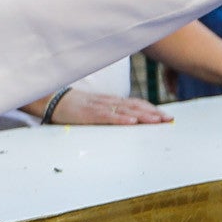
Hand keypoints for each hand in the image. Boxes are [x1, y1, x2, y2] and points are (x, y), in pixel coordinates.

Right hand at [48, 88, 169, 125]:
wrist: (52, 99)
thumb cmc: (74, 107)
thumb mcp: (95, 108)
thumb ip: (110, 113)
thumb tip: (127, 121)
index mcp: (111, 101)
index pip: (136, 104)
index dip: (152, 109)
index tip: (166, 116)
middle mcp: (109, 102)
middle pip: (136, 106)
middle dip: (154, 113)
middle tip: (169, 119)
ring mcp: (99, 106)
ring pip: (126, 110)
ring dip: (143, 115)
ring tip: (157, 121)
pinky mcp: (89, 113)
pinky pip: (108, 116)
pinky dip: (121, 118)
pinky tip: (132, 121)